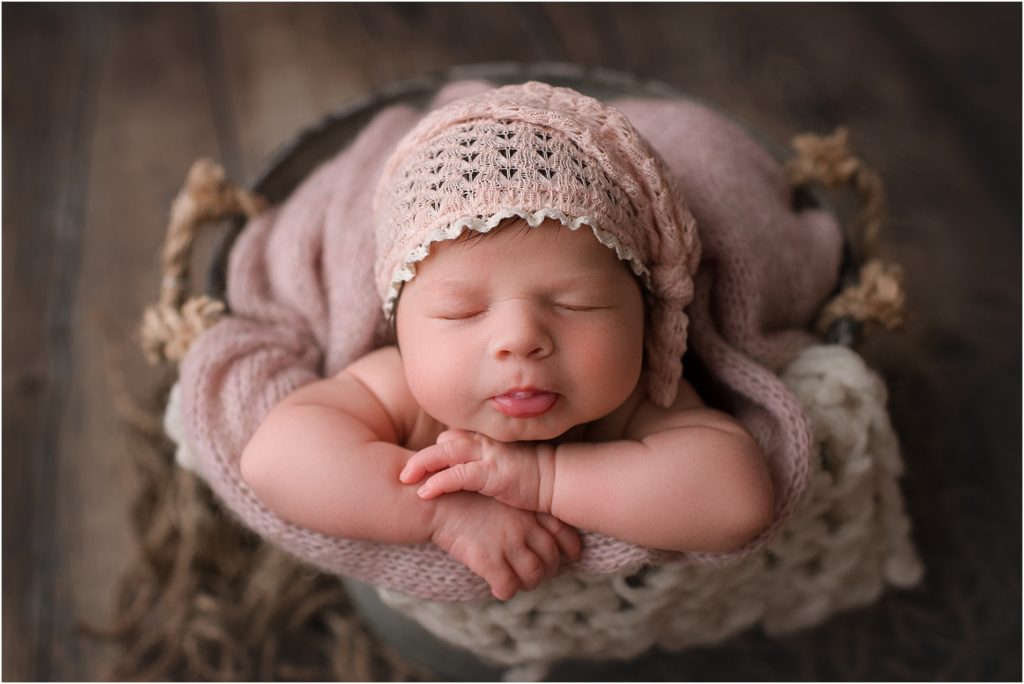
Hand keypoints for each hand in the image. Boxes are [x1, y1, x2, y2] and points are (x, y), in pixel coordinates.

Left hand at [400, 429, 555, 511]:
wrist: (558, 480)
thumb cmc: (533, 474)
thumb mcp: (505, 463)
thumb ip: (485, 462)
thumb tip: (466, 469)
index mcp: (486, 439)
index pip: (452, 436)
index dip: (435, 450)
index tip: (420, 466)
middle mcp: (484, 442)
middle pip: (443, 441)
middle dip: (421, 456)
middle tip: (403, 472)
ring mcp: (487, 456)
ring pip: (445, 453)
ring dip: (421, 464)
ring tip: (404, 477)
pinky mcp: (491, 475)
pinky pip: (458, 476)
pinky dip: (439, 482)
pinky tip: (424, 493)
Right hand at [430, 493, 580, 600]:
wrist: (434, 499)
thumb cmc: (463, 495)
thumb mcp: (499, 494)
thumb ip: (519, 510)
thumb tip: (534, 528)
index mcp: (529, 508)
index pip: (565, 533)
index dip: (571, 548)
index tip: (571, 556)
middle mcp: (524, 526)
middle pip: (551, 558)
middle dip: (548, 571)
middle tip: (537, 574)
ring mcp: (508, 543)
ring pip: (534, 576)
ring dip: (527, 584)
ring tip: (517, 582)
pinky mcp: (489, 559)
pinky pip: (508, 586)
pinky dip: (506, 591)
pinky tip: (498, 588)